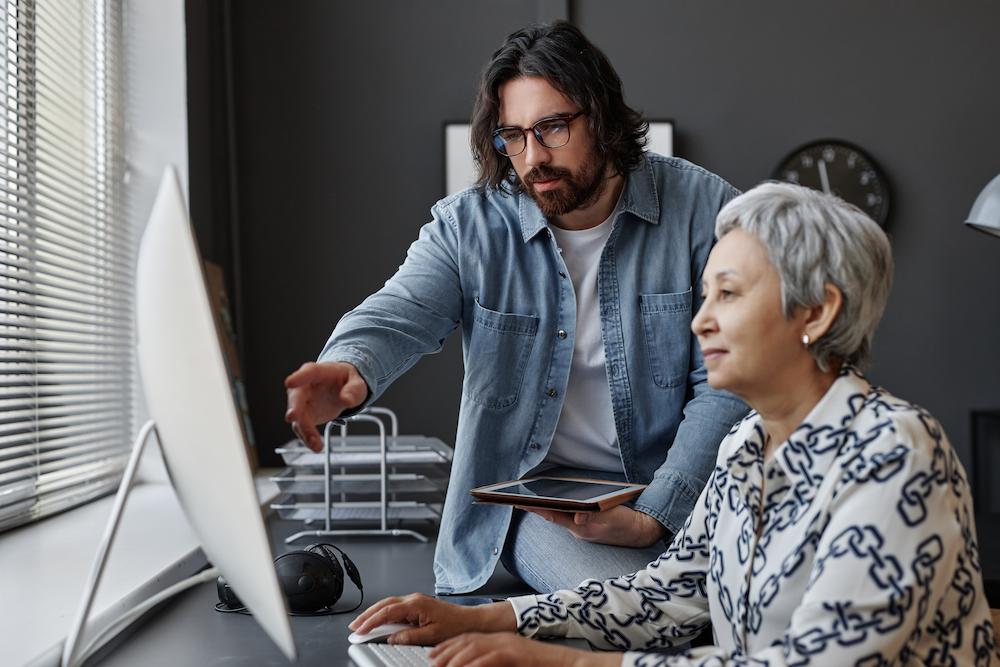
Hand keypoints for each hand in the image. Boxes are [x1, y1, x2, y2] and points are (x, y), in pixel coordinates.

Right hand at [284, 361, 368, 451]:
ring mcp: (302, 402)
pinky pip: (303, 428)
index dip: (298, 377)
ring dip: (305, 431)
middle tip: (293, 416)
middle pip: (297, 397)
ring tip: (315, 444)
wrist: (341, 388)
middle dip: (294, 407)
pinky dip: (308, 438)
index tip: (290, 382)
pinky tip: (316, 446)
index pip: (307, 372)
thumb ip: (353, 390)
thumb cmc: (346, 380)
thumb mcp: (357, 383)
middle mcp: (305, 387)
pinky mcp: (305, 417)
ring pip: (298, 417)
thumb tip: (346, 400)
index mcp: (318, 372)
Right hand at [348, 593, 515, 645]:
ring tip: (362, 625)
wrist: (470, 620)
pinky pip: (396, 608)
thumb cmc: (455, 625)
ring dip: (374, 614)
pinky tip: (379, 622)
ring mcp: (415, 601)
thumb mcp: (430, 636)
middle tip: (354, 626)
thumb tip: (391, 638)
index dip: (371, 622)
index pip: (387, 612)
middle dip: (367, 615)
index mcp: (416, 604)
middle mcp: (414, 599)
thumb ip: (409, 637)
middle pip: (384, 605)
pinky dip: (384, 614)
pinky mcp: (418, 605)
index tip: (360, 630)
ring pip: (389, 604)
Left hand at [429, 632, 619, 666]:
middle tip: (432, 661)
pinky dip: (475, 664)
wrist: (567, 663)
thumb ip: (493, 663)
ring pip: (475, 648)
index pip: (468, 639)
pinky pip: (491, 658)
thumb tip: (473, 666)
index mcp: (501, 639)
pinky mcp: (517, 653)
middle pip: (468, 641)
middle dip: (447, 651)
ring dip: (456, 658)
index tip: (434, 655)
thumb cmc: (541, 666)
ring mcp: (510, 644)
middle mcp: (502, 638)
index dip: (449, 646)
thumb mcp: (511, 662)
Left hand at [518, 505, 665, 547]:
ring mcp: (581, 529)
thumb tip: (578, 517)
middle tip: (513, 498)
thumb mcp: (612, 517)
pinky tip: (550, 501)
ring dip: (544, 507)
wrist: (642, 532)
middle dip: (534, 507)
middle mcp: (577, 529)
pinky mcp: (586, 526)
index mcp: (581, 527)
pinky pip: (567, 516)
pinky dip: (557, 508)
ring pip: (559, 516)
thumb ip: (594, 517)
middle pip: (552, 515)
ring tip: (526, 497)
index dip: (536, 508)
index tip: (519, 502)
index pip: (553, 515)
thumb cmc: (627, 523)